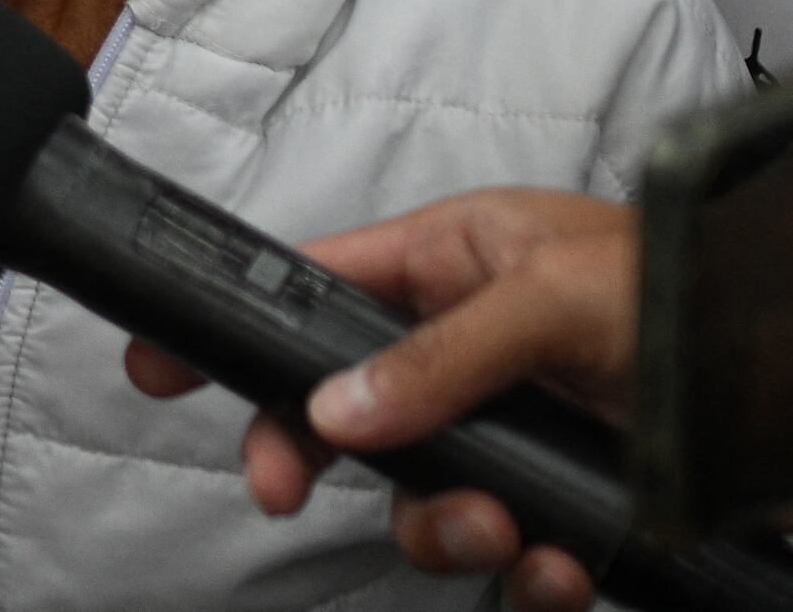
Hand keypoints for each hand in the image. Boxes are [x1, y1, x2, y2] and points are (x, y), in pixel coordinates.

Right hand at [119, 190, 631, 611]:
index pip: (306, 286)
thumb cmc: (687, 292)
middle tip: (280, 493)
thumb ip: (440, 353)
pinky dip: (523, 580)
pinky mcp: (568, 505)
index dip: (228, 325)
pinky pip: (508, 560)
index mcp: (446, 265)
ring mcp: (514, 434)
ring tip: (497, 533)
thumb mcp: (553, 295)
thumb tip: (336, 410)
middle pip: (343, 412)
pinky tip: (556, 571)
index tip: (157, 372)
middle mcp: (466, 353)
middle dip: (311, 457)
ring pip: (420, 497)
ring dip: (442, 529)